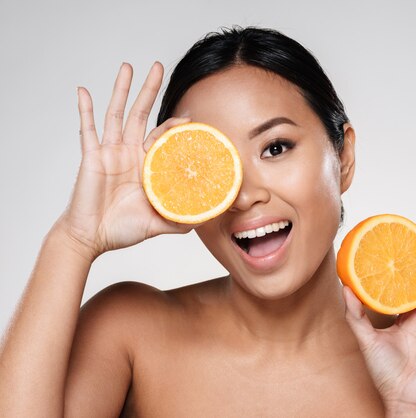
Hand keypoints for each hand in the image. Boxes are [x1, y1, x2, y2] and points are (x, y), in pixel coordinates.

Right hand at [57, 62, 194, 260]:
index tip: (190, 118)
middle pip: (141, 113)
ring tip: (129, 67)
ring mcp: (109, 152)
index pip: (162, 136)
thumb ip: (181, 219)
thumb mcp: (160, 223)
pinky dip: (84, 110)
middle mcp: (129, 153)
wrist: (93, 238)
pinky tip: (84, 91)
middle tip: (158, 66)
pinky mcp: (91, 156)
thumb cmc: (123, 230)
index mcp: (146, 165)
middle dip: (149, 90)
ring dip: (122, 90)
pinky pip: (86, 129)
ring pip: (117, 113)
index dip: (174, 126)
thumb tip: (207, 218)